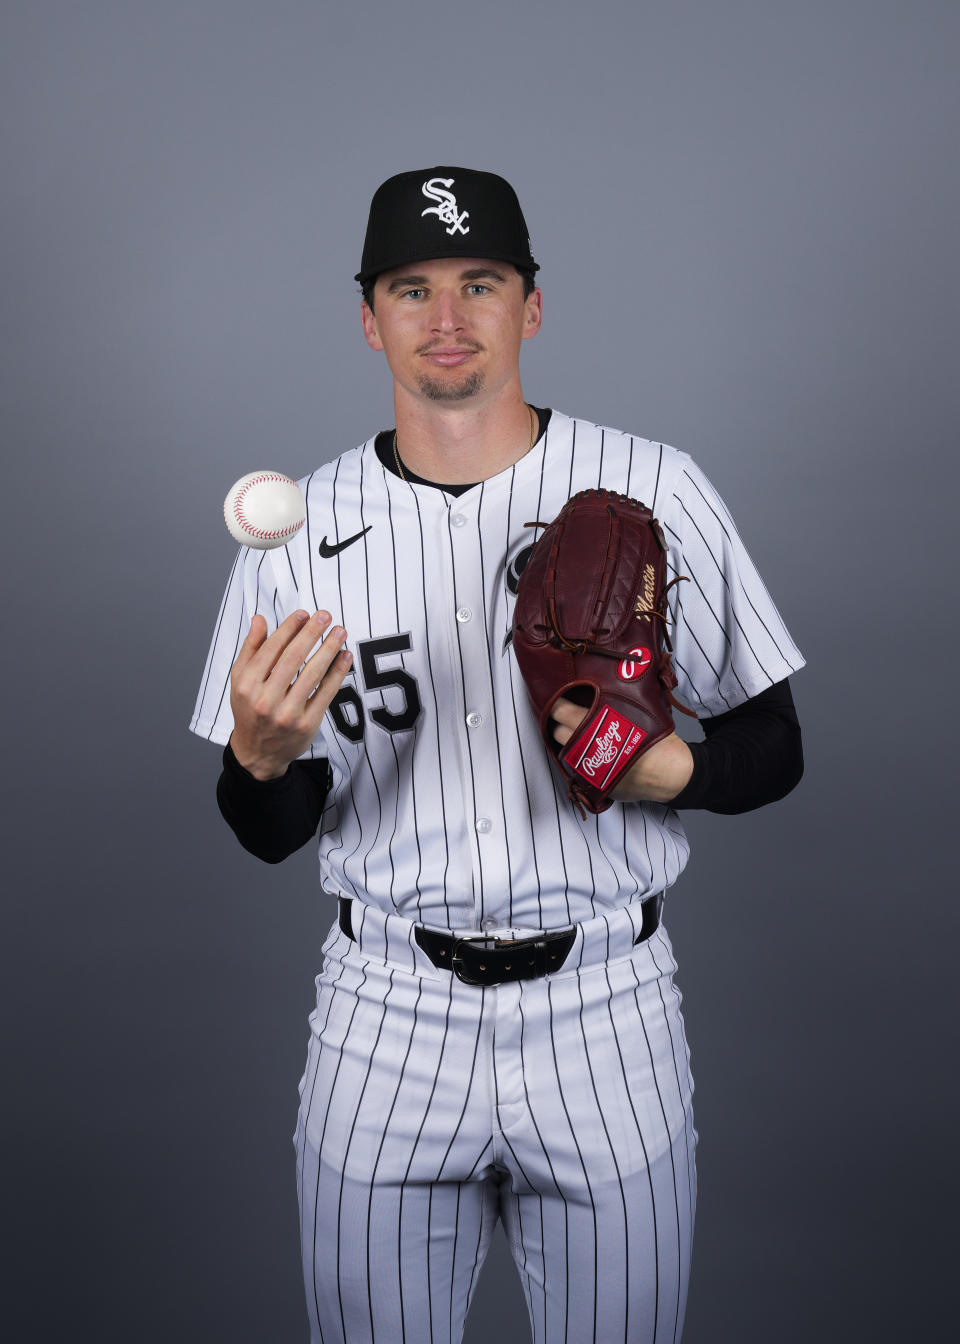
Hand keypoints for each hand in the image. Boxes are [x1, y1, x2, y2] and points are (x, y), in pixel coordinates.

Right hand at [228, 610, 352, 779]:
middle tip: (326, 615)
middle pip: (292, 659)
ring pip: (312, 674)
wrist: (258, 753)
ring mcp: (287, 714)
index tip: (304, 614)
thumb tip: (260, 619)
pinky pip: (326, 693)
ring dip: (329, 649)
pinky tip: (345, 656)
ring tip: (340, 632)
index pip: (271, 649)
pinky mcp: (306, 725)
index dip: (289, 628)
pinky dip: (337, 672)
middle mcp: (265, 700)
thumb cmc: (250, 710)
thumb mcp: (240, 680)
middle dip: (311, 633)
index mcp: (246, 685)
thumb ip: (250, 649)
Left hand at [549, 696, 693, 803]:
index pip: (560, 712)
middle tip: (567, 718)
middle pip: (558, 733)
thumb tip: (595, 693)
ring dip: (567, 743)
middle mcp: (586, 748)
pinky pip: (575, 770)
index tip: (556, 700)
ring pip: (564, 753)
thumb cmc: (657, 741)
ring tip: (577, 736)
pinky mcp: (592, 785)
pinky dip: (577, 761)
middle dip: (559, 724)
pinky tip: (588, 754)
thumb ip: (612, 704)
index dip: (556, 704)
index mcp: (594, 726)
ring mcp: (587, 769)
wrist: (669, 773)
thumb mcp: (636, 712)